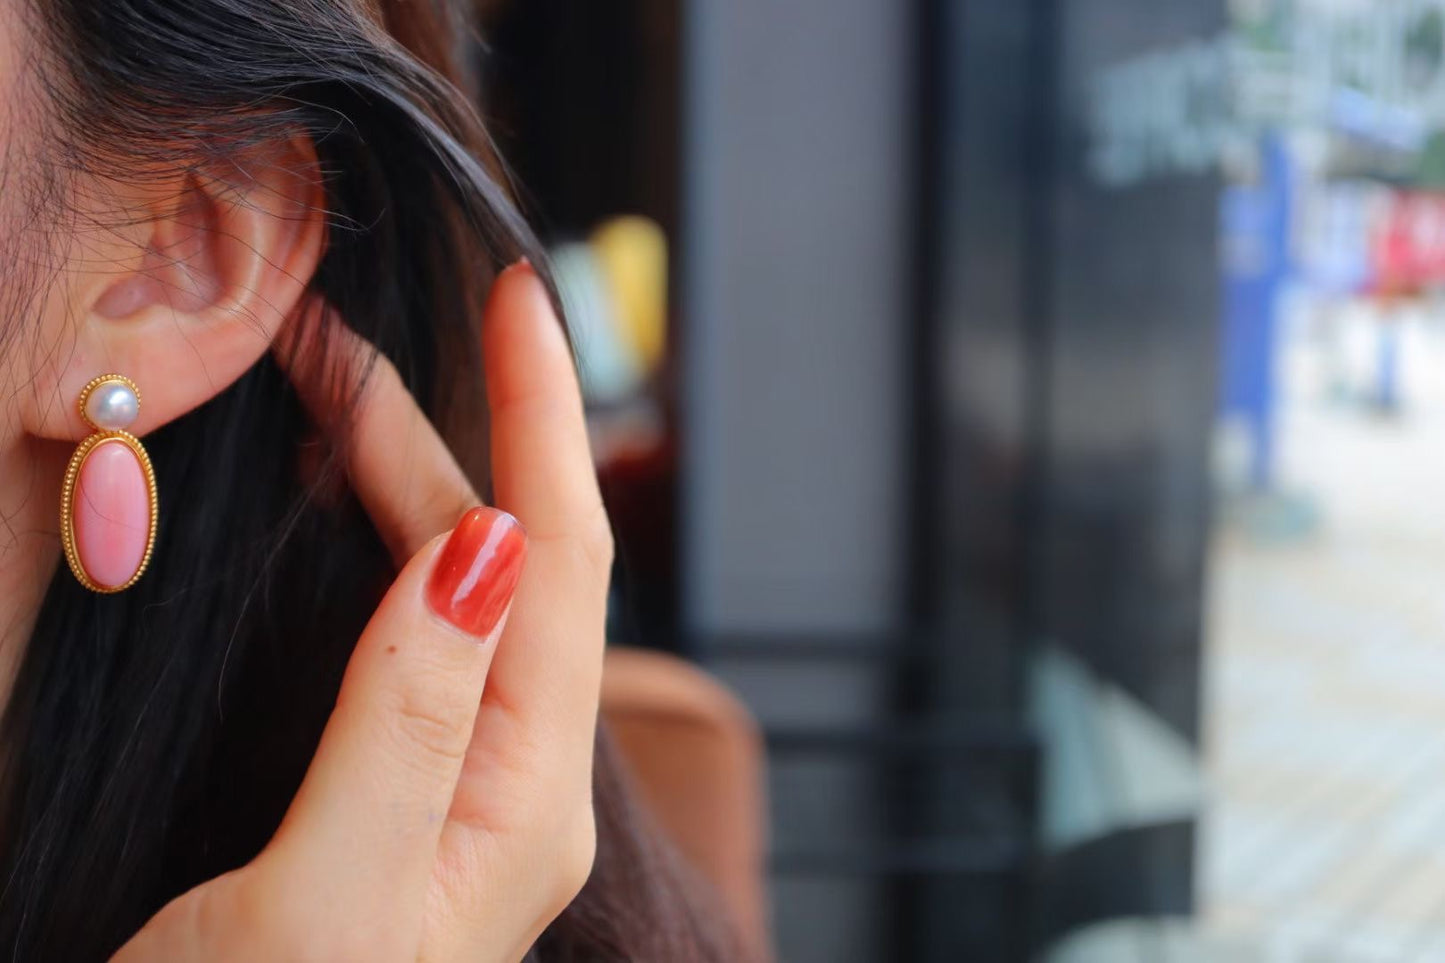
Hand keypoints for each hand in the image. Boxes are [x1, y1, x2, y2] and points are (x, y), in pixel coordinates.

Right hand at [113, 261, 612, 961]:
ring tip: (332, 387)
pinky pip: (416, 630)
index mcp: (525, 798)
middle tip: (346, 335)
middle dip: (450, 429)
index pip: (564, 566)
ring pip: (457, 586)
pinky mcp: (401, 785)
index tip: (525, 300)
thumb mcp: (327, 892)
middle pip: (510, 559)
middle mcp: (515, 780)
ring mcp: (461, 780)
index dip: (547, 422)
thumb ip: (408, 720)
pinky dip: (383, 543)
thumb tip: (488, 544)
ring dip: (406, 477)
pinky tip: (353, 507)